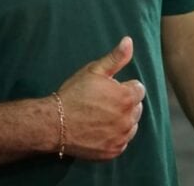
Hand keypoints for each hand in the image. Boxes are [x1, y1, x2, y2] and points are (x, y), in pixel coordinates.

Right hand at [56, 37, 145, 159]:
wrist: (54, 123)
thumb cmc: (74, 94)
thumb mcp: (94, 71)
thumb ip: (116, 57)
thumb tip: (129, 41)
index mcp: (127, 97)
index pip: (139, 89)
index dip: (123, 87)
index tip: (109, 90)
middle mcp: (128, 119)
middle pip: (137, 108)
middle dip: (125, 103)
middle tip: (103, 103)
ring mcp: (121, 137)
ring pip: (131, 125)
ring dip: (122, 120)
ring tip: (101, 116)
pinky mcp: (113, 151)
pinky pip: (122, 142)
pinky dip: (115, 136)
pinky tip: (100, 130)